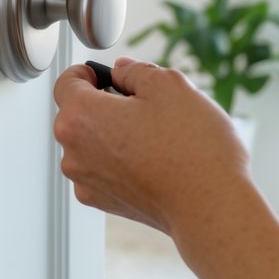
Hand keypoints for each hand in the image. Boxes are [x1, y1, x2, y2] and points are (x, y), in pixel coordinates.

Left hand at [53, 58, 248, 236]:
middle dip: (106, 104)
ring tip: (156, 137)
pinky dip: (122, 161)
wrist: (212, 208)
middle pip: (79, 114)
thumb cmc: (192, 150)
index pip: (66, 82)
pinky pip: (104, 169)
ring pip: (93, 144)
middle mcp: (73, 153)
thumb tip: (121, 72)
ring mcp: (87, 182)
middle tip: (145, 105)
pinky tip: (154, 161)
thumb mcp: (168, 84)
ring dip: (115, 134)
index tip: (106, 75)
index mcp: (79, 117)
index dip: (88, 73)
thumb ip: (135, 70)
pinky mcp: (105, 203)